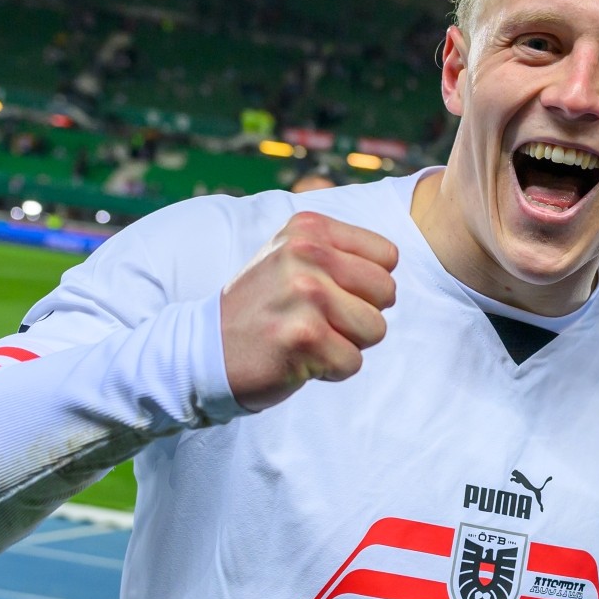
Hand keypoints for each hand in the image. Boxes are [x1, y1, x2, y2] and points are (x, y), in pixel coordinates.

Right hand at [220, 211, 397, 410]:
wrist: (204, 350)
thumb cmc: (263, 307)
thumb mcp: (292, 255)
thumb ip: (340, 250)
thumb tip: (394, 261)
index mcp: (309, 229)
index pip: (388, 257)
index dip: (366, 285)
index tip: (330, 292)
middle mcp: (307, 254)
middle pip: (387, 292)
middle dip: (360, 315)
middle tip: (316, 320)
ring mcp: (306, 295)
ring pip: (375, 329)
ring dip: (346, 343)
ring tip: (307, 337)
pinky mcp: (304, 338)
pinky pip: (353, 362)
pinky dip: (330, 369)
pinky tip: (297, 357)